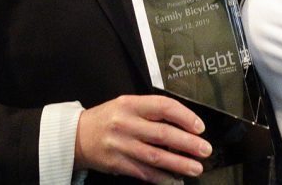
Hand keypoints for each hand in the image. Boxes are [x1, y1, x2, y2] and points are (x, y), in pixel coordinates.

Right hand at [75, 94, 211, 182]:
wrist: (77, 136)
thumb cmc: (109, 118)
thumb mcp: (127, 105)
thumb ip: (151, 111)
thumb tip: (183, 124)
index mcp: (131, 104)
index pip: (164, 107)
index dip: (185, 116)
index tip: (199, 127)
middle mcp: (126, 124)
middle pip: (163, 134)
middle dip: (188, 143)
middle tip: (204, 150)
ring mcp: (121, 145)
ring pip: (155, 156)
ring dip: (179, 164)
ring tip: (196, 168)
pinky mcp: (117, 164)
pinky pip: (144, 172)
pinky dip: (161, 177)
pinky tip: (174, 179)